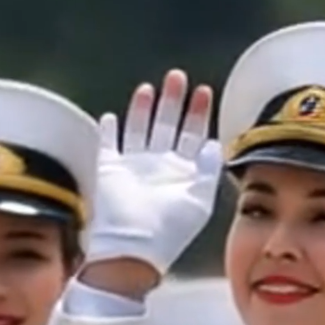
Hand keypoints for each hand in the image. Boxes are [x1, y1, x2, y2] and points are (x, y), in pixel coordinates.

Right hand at [83, 71, 222, 282]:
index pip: (193, 136)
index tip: (204, 91)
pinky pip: (109, 144)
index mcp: (183, 174)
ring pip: (140, 128)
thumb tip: (214, 145)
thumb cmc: (169, 231)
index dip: (198, 114)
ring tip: (151, 88)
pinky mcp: (110, 169)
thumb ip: (208, 173)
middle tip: (178, 76)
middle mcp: (160, 167)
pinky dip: (110, 130)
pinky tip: (112, 117)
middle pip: (167, 125)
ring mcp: (134, 167)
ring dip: (144, 108)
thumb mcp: (199, 203)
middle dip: (173, 101)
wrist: (134, 247)